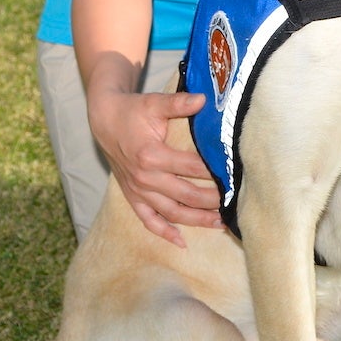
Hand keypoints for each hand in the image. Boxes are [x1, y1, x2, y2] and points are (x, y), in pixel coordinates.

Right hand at [87, 86, 221, 246]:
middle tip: (236, 203)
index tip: (235, 177)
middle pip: (186, 195)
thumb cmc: (132, 112)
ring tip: (220, 223)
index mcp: (151, 156)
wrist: (104, 121)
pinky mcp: (132, 197)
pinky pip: (148, 220)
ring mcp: (138, 191)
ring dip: (196, 220)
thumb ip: (178, 103)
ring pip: (171, 212)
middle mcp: (144, 178)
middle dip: (212, 201)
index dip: (215, 173)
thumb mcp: (154, 103)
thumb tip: (203, 98)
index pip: (192, 168)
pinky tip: (182, 242)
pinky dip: (164, 232)